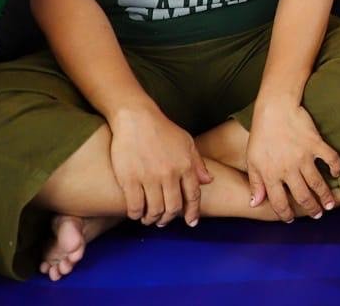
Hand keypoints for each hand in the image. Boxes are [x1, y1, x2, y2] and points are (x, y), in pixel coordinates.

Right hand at [107, 106, 212, 226]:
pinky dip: (136, 214)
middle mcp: (170, 174)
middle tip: (164, 221)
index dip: (193, 212)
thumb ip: (197, 163)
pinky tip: (136, 213)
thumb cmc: (162, 129)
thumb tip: (209, 181)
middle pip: (173, 207)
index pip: (193, 195)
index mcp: (186, 165)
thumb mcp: (186, 142)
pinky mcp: (130, 180)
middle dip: (169, 218)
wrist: (136, 118)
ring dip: (152, 219)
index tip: (191, 222)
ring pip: (154, 210)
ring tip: (149, 218)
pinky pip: (135, 206)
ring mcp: (150, 178)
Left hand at [245, 100, 339, 220]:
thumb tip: (256, 203)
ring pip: (318, 183)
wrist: (275, 109)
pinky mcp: (316, 144)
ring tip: (330, 205)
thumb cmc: (261, 134)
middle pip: (302, 196)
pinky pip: (331, 159)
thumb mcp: (253, 160)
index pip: (279, 202)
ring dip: (325, 197)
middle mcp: (288, 169)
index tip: (290, 219)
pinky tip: (337, 173)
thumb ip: (255, 183)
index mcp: (271, 175)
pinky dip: (336, 168)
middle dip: (311, 209)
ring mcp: (304, 157)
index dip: (286, 214)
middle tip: (317, 215)